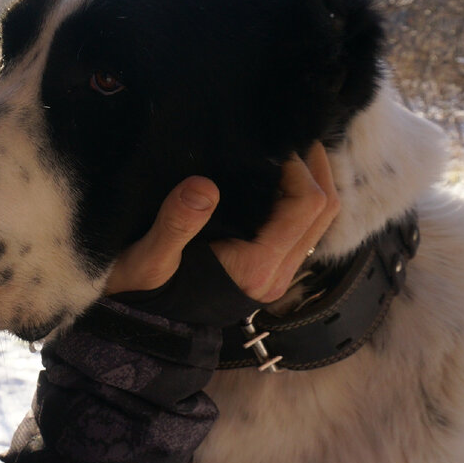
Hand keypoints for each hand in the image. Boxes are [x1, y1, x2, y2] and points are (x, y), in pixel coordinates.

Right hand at [103, 142, 339, 302]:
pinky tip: (272, 178)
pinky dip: (298, 199)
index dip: (298, 166)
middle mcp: (275, 274)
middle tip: (290, 134)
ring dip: (311, 182)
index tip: (271, 140)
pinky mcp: (267, 271)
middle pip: (324, 211)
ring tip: (285, 149)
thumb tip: (203, 185)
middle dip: (315, 168)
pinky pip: (302, 230)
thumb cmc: (139, 292)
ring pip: (319, 221)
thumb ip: (175, 224)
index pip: (305, 206)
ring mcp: (275, 275)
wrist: (139, 328)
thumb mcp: (148, 258)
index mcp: (255, 267)